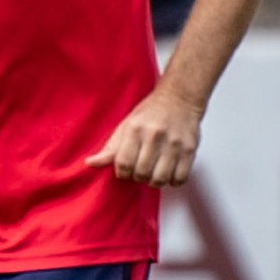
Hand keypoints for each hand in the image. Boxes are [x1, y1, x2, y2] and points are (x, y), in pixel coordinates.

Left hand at [86, 81, 201, 186]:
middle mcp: (155, 136)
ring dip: (155, 181)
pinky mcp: (190, 150)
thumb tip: (90, 163)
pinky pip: (180, 179)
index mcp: (135, 129)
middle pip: (141, 174)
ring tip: (154, 172)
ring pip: (160, 179)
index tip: (126, 169)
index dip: (122, 172)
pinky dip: (173, 181)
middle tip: (140, 169)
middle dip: (138, 177)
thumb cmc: (151, 113)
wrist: (179, 98)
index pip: (123, 164)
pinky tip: (169, 172)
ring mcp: (174, 143)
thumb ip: (110, 148)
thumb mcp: (126, 126)